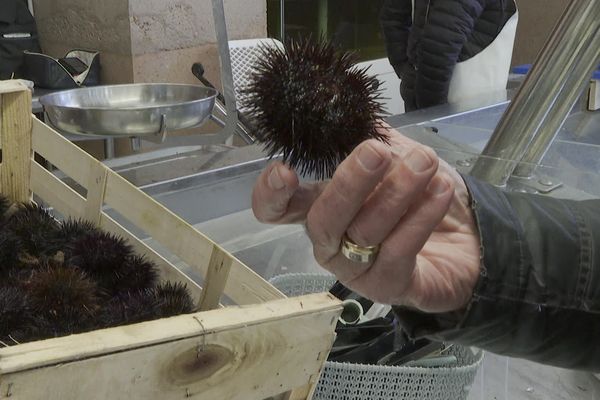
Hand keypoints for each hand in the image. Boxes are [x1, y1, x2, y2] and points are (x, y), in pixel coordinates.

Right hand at [252, 124, 480, 312]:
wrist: (469, 232)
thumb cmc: (420, 192)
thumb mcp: (394, 153)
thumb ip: (368, 135)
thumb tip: (347, 108)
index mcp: (320, 207)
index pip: (277, 210)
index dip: (270, 195)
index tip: (284, 170)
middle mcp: (331, 242)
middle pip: (323, 219)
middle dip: (348, 184)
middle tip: (377, 153)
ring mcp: (356, 269)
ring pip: (365, 232)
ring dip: (397, 192)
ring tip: (424, 163)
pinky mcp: (387, 287)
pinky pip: (399, 251)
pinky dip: (420, 217)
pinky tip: (439, 190)